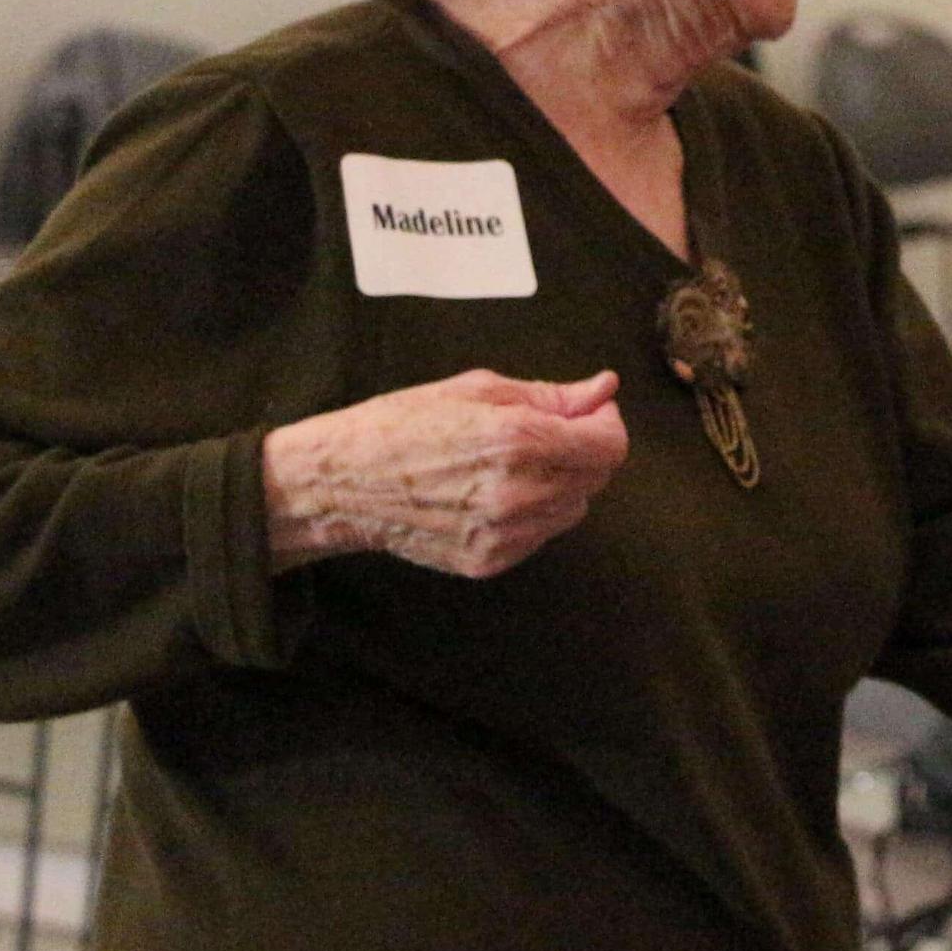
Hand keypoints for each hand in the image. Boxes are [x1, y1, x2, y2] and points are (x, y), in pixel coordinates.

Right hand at [262, 368, 627, 574]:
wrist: (342, 484)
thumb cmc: (400, 426)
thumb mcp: (476, 390)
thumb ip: (550, 395)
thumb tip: (603, 389)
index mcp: (517, 441)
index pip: (609, 445)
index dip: (605, 423)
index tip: (587, 411)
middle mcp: (519, 494)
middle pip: (596, 478)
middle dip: (584, 449)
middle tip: (546, 431)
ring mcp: (506, 535)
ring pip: (573, 508)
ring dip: (561, 483)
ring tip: (512, 462)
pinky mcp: (490, 562)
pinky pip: (541, 535)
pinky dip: (533, 512)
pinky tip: (493, 492)